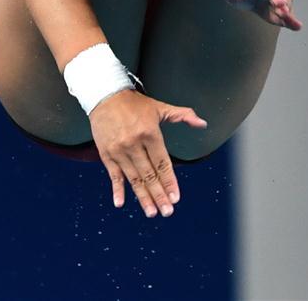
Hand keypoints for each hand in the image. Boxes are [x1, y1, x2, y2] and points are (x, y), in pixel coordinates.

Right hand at [88, 88, 207, 217]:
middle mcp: (134, 143)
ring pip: (134, 178)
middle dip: (159, 195)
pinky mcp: (106, 153)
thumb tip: (202, 123)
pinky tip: (120, 203)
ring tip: (152, 212)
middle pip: (149, 175)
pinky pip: (113, 175)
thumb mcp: (160, 107)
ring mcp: (119, 150)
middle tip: (167, 211)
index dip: (170, 181)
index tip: (176, 198)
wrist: (105, 94)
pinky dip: (117, 189)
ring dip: (143, 197)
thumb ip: (182, 115)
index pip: (162, 163)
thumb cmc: (134, 103)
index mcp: (150, 133)